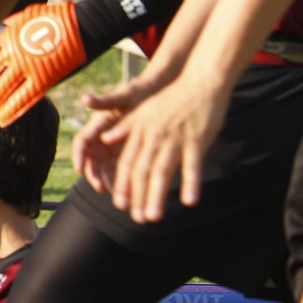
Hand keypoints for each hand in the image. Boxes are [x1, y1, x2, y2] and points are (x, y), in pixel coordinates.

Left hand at [0, 2, 86, 126]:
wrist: (79, 25)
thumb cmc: (52, 19)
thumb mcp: (23, 18)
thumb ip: (8, 30)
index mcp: (7, 41)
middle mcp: (14, 57)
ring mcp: (29, 69)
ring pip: (6, 93)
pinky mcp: (45, 80)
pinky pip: (25, 99)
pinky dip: (13, 111)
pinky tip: (4, 119)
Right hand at [71, 66, 173, 194]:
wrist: (160, 91)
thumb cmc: (141, 91)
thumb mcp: (125, 95)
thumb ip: (105, 100)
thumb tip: (85, 99)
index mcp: (99, 123)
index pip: (82, 142)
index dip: (79, 156)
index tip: (80, 170)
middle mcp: (104, 136)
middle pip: (93, 160)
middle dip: (95, 175)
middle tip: (103, 188)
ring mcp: (117, 145)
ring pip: (108, 168)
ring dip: (112, 181)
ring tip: (120, 194)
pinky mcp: (130, 151)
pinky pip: (125, 169)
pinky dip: (127, 180)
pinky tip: (136, 191)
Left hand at [96, 74, 227, 222]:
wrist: (198, 83)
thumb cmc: (170, 98)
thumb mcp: (142, 110)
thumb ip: (124, 127)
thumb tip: (105, 138)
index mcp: (139, 130)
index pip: (127, 161)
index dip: (122, 182)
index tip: (120, 203)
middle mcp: (152, 136)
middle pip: (141, 170)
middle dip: (137, 196)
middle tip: (136, 219)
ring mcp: (174, 138)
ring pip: (162, 171)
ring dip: (157, 196)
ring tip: (153, 218)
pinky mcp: (195, 140)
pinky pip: (192, 165)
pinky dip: (191, 183)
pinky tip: (190, 202)